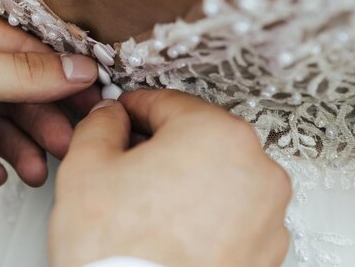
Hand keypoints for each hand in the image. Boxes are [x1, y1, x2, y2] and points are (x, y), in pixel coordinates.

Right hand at [49, 90, 290, 266]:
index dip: (135, 108)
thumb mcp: (87, 167)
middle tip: (128, 164)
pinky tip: (172, 229)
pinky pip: (232, 213)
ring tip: (148, 204)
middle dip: (161, 145)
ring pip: (217, 175)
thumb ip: (100, 125)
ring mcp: (268, 213)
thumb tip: (111, 117)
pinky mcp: (267, 250)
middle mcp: (256, 169)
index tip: (123, 116)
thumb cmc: (121, 255)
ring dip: (185, 179)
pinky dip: (206, 214)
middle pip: (197, 137)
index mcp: (216, 135)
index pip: (169, 102)